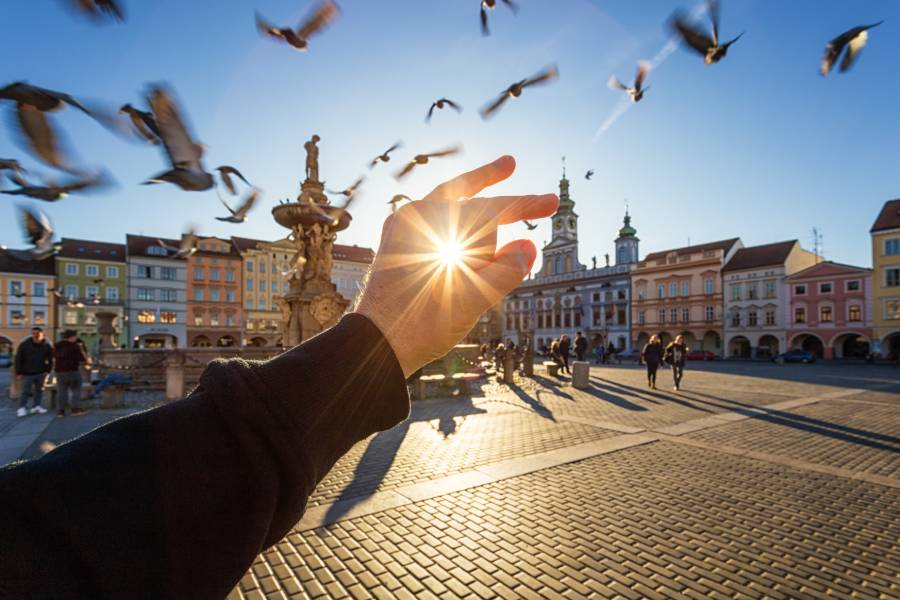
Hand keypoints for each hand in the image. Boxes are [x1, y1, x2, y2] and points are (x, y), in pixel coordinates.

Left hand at [356, 155, 557, 376]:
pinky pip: (429, 223)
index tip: (552, 202)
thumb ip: (508, 269)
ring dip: (471, 202)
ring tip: (494, 205)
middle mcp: (415, 217)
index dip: (526, 204)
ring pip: (444, 205)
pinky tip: (465, 231)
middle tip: (511, 163)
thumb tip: (528, 248)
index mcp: (437, 221)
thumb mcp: (476, 297)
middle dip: (490, 180)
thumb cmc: (424, 323)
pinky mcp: (394, 246)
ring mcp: (401, 230)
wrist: (376, 345)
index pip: (493, 208)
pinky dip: (452, 224)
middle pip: (463, 191)